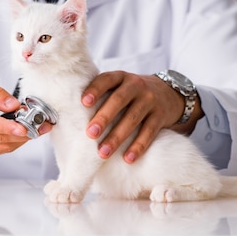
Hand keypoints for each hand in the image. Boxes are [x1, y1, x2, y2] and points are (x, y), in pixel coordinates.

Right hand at [0, 77, 33, 157]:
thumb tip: (14, 105)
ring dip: (23, 139)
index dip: (6, 127)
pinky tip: (24, 132)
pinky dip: (15, 142)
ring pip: (3, 147)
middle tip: (42, 124)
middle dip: (23, 133)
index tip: (24, 128)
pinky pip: (1, 150)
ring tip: (39, 127)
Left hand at [81, 71, 201, 163]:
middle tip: (90, 134)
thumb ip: (101, 94)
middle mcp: (136, 86)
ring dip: (117, 137)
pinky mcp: (160, 116)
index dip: (95, 89)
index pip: (106, 79)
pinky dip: (138, 146)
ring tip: (103, 153)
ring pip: (133, 119)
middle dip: (104, 117)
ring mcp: (150, 100)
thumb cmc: (131, 93)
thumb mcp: (119, 86)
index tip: (83, 102)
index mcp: (120, 77)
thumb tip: (68, 113)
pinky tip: (128, 158)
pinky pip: (149, 132)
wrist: (169, 93)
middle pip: (119, 100)